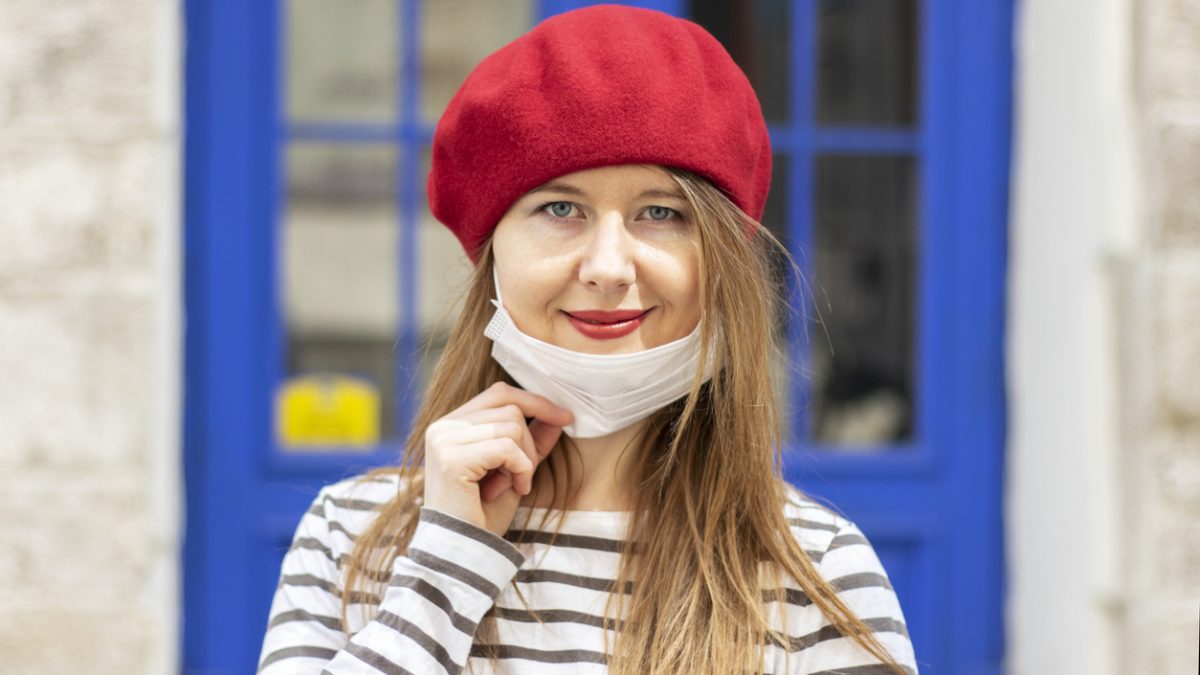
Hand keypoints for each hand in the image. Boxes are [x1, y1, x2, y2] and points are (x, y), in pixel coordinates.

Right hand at [423, 382, 572, 536]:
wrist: (462, 553)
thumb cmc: (484, 515)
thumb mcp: (516, 471)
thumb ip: (532, 441)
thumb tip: (559, 416)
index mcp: (451, 425)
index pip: (499, 393)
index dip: (535, 401)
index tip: (565, 417)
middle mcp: (442, 427)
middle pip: (510, 408)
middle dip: (529, 442)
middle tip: (521, 476)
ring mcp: (444, 441)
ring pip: (511, 426)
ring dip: (523, 460)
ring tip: (510, 485)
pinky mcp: (452, 460)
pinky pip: (507, 448)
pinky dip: (521, 469)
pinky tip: (513, 490)